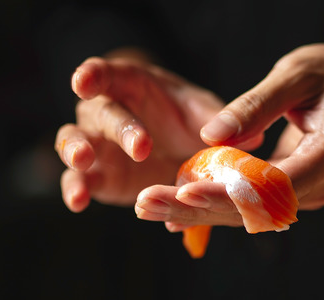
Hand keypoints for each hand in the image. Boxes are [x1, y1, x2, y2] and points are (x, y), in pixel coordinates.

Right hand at [54, 55, 230, 211]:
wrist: (183, 154)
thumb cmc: (190, 121)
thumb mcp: (208, 115)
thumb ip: (222, 122)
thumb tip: (252, 137)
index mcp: (131, 85)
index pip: (106, 73)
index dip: (93, 75)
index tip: (83, 81)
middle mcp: (106, 111)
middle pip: (99, 112)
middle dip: (118, 127)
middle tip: (141, 148)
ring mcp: (97, 145)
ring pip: (72, 142)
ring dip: (75, 151)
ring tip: (84, 162)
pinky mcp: (99, 176)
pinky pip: (79, 180)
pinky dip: (76, 189)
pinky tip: (79, 201)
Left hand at [134, 43, 323, 228]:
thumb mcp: (298, 72)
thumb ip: (257, 105)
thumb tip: (211, 137)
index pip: (276, 185)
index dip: (231, 193)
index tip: (186, 192)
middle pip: (258, 209)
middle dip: (200, 209)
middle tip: (147, 205)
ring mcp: (318, 194)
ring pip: (254, 213)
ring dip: (202, 211)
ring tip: (149, 207)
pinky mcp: (304, 195)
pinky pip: (258, 204)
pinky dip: (220, 202)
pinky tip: (178, 203)